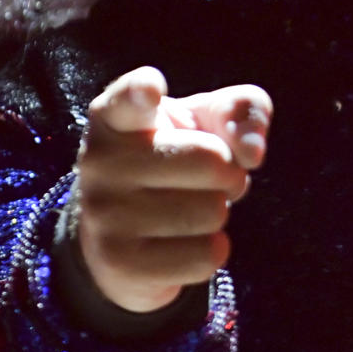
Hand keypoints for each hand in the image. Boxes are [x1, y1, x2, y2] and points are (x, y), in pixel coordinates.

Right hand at [74, 67, 271, 312]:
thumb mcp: (202, 123)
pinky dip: (213, 251)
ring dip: (218, 213)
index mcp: (115, 117)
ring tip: (190, 209)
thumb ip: (239, 110)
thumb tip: (252, 152)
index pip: (129, 98)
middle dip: (229, 173)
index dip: (143, 91)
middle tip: (206, 181)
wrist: (123, 240)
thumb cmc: (171, 161)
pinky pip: (206, 255)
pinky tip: (186, 244)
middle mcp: (100, 161)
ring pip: (212, 210)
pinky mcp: (120, 262)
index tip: (151, 88)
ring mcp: (105, 214)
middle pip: (211, 159)